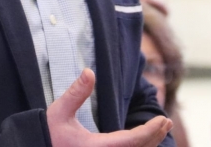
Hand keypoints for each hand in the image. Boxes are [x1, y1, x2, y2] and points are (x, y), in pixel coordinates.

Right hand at [46, 68, 172, 146]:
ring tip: (158, 132)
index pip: (133, 142)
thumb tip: (89, 71)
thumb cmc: (45, 136)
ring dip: (147, 145)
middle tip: (165, 122)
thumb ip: (76, 93)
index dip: (151, 131)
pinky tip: (140, 143)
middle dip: (154, 137)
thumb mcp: (58, 113)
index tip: (163, 119)